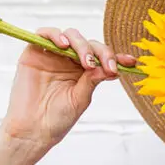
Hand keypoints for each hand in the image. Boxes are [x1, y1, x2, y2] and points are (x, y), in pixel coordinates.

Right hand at [0, 27, 136, 151]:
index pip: (103, 58)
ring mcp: (52, 55)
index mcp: (84, 72)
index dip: (117, 57)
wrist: (32, 130)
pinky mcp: (34, 53)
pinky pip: (45, 34)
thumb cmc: (57, 119)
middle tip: (105, 66)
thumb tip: (107, 67)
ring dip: (82, 45)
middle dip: (101, 53)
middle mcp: (70, 61)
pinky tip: (64, 46)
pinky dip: (56, 35)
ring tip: (86, 61)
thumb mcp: (80, 99)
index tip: (132, 62)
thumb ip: (92, 80)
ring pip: (71, 36)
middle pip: (89, 44)